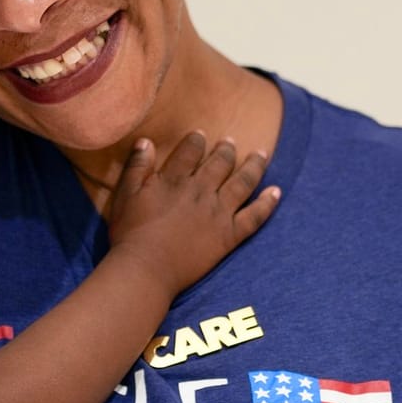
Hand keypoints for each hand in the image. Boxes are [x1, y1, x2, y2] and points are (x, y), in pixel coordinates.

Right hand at [104, 133, 278, 292]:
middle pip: (220, 162)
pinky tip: (276, 192)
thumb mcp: (125, 195)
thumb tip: (146, 141)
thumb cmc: (130, 233)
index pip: (190, 150)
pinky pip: (255, 216)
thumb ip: (137, 166)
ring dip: (253, 166)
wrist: (146, 268)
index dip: (197, 140)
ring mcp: (218, 213)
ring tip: (261, 154)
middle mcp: (201, 190)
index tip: (201, 134)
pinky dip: (267, 203)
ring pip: (242, 182)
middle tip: (232, 141)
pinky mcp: (229, 235)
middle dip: (227, 149)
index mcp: (175, 179)